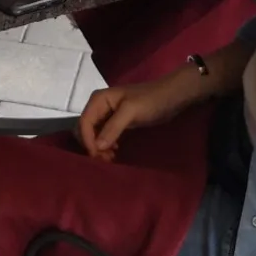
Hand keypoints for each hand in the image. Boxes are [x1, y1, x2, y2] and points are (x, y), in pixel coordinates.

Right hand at [76, 73, 202, 161]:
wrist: (171, 96)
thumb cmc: (151, 101)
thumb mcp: (131, 112)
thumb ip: (113, 127)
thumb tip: (97, 147)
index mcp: (98, 100)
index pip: (84, 123)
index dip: (87, 141)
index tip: (97, 157)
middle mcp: (99, 106)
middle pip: (85, 129)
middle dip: (91, 145)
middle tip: (105, 159)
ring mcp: (107, 114)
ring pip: (94, 134)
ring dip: (98, 147)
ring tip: (110, 158)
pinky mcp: (117, 122)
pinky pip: (104, 135)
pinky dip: (105, 145)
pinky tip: (114, 152)